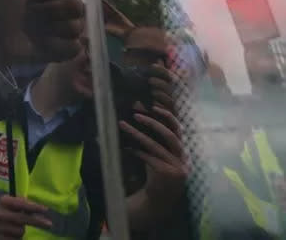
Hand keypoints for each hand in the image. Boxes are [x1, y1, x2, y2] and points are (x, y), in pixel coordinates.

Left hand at [0, 0, 84, 66]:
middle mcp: (63, 9)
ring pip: (76, 28)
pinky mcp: (63, 51)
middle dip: (53, 12)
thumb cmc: (4, 5)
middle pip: (78, 7)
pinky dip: (57, 48)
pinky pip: (74, 48)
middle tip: (33, 14)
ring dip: (53, 31)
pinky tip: (42, 45)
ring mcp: (64, 31)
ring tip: (36, 31)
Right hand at [0, 196, 52, 238]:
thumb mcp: (8, 203)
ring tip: (16, 228)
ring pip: (20, 231)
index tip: (46, 209)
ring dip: (22, 231)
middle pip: (22, 218)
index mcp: (3, 201)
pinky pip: (14, 239)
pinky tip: (11, 235)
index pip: (21, 203)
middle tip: (49, 224)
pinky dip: (16, 238)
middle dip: (37, 221)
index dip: (34, 207)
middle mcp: (0, 213)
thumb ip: (21, 202)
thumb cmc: (1, 210)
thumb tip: (38, 207)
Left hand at [120, 100, 187, 220]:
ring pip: (155, 146)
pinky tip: (127, 147)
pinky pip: (149, 158)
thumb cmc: (157, 173)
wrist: (160, 199)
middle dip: (152, 122)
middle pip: (169, 135)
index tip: (153, 106)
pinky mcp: (166, 174)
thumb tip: (140, 116)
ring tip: (123, 125)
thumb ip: (156, 140)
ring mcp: (176, 167)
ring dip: (137, 134)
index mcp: (182, 151)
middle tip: (135, 114)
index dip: (167, 116)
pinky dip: (137, 151)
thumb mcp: (159, 155)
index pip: (178, 129)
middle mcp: (183, 158)